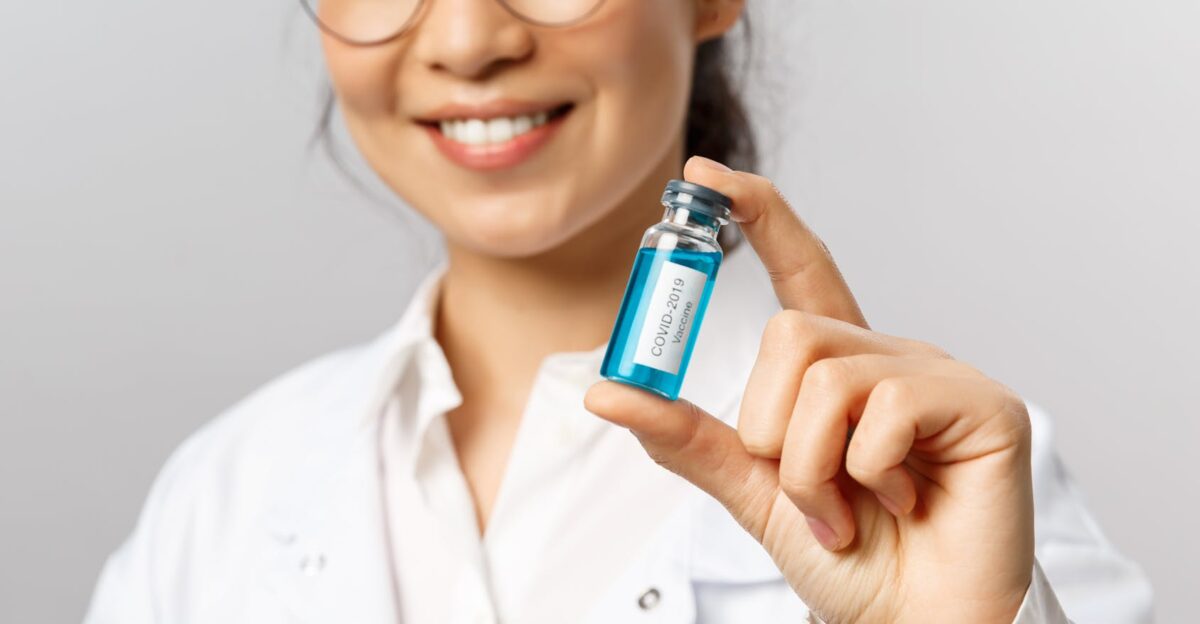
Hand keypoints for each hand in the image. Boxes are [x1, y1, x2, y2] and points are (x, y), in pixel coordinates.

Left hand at [584, 156, 1034, 622]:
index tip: (706, 175)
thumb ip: (690, 437)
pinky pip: (884, 408)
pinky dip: (865, 475)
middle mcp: (890, 358)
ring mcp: (940, 376)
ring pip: (826, 374)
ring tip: (851, 509)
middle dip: (772, 429)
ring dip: (813, 467)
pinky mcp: (984, 405)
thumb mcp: (754, 490)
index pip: (800, 271)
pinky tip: (902, 503)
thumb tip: (607, 390)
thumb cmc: (851, 560)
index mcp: (840, 371)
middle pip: (790, 331)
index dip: (760, 216)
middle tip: (808, 492)